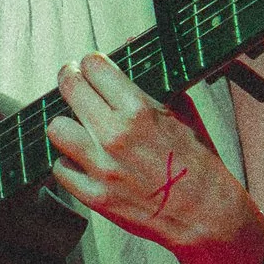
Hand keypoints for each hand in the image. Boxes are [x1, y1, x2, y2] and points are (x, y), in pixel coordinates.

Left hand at [46, 53, 254, 257]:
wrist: (207, 216)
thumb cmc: (198, 165)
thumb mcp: (183, 115)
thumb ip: (152, 83)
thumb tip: (129, 47)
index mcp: (139, 111)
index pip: (94, 67)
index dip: (91, 63)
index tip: (91, 67)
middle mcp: (115, 135)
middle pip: (69, 88)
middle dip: (71, 79)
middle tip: (73, 82)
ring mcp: (101, 167)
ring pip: (56, 128)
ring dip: (67, 125)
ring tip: (79, 128)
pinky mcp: (93, 195)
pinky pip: (60, 169)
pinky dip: (69, 163)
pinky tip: (84, 161)